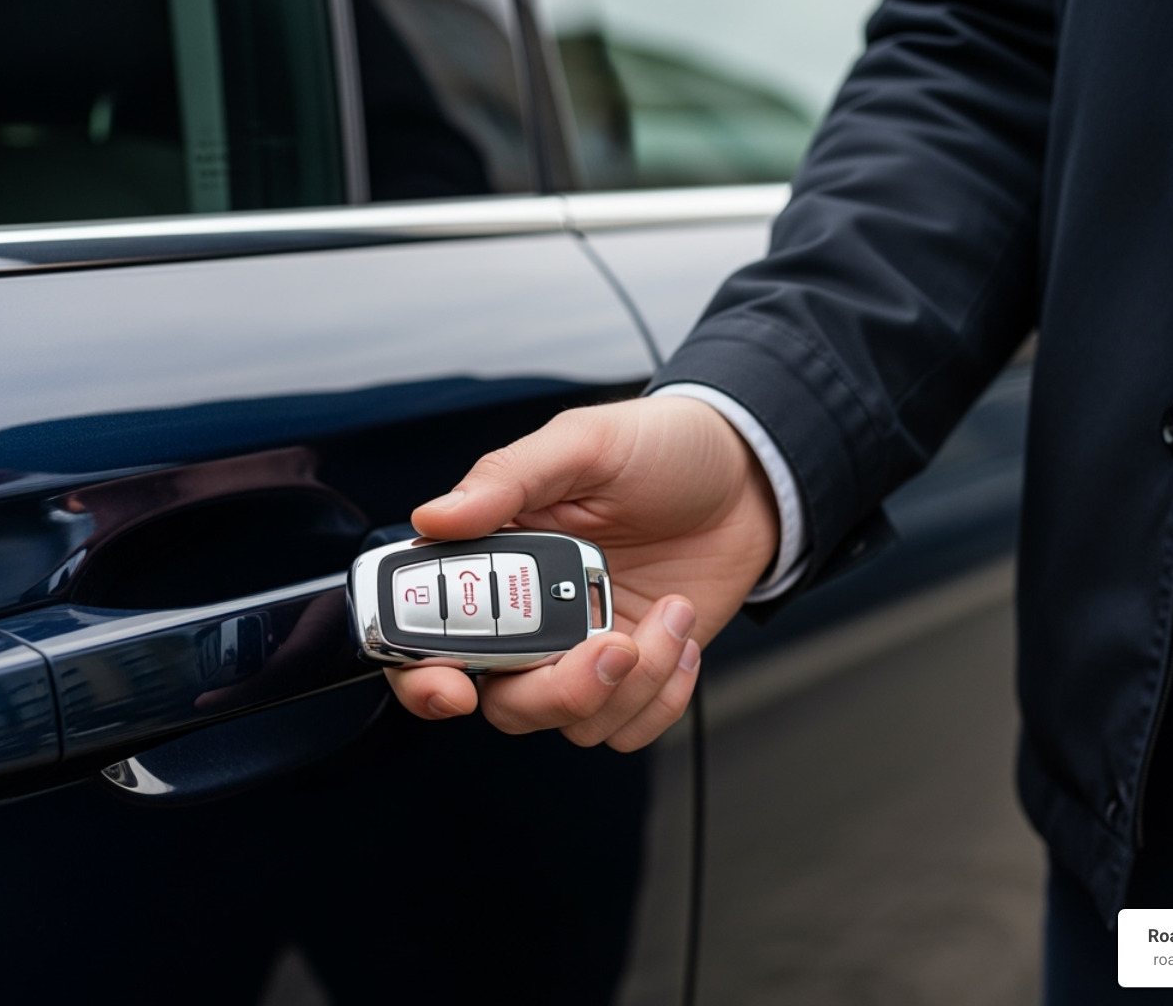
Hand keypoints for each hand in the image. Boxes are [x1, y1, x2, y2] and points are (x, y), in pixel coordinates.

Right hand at [386, 395, 779, 750]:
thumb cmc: (662, 447)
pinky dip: (661, 698)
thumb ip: (507, 477)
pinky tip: (681, 637)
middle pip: (504, 702)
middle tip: (611, 647)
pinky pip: (627, 728)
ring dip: (630, 684)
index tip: (454, 690)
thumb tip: (433, 517)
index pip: (425, 636)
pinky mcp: (637, 672)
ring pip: (572, 722)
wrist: (751, 478)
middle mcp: (531, 616)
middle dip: (556, 692)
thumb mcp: (584, 443)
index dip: (421, 677)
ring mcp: (584, 650)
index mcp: (495, 558)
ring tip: (670, 613)